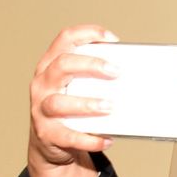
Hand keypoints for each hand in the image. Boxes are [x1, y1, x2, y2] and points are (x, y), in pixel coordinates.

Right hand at [28, 25, 120, 176]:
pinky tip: (107, 140)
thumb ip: (96, 76)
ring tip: (110, 106)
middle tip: (116, 72)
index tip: (111, 39)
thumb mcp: (77, 86)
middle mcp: (43, 83)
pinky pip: (68, 136)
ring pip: (59, 102)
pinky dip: (89, 139)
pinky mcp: (46, 133)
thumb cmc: (69, 107)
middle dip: (91, 65)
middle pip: (62, 65)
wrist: (50, 142)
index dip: (87, 34)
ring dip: (87, 104)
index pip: (65, 39)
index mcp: (50, 65)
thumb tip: (135, 74)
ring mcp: (41, 109)